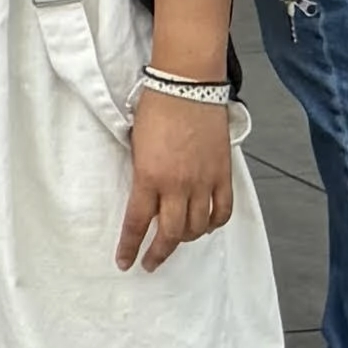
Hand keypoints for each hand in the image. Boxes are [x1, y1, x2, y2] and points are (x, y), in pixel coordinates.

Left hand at [117, 84, 233, 273]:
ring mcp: (203, 182)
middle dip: (157, 253)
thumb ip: (141, 174)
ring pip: (197, 227)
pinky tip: (206, 225)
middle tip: (150, 262)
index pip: (136, 223)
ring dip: (185, 238)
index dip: (129, 247)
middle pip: (169, 234)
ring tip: (176, 239)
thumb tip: (143, 197)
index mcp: (149, 177)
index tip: (125, 262)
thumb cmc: (156, 107)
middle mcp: (177, 185)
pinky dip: (214, 223)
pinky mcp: (222, 174)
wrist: (187, 85)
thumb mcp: (136, 143)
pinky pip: (222, 211)